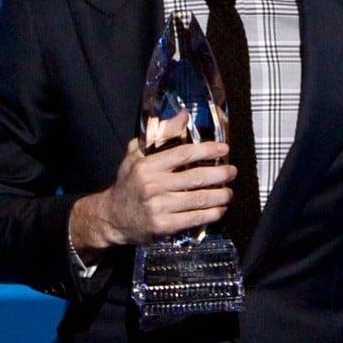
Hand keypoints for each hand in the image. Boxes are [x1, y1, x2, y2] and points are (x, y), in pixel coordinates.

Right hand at [71, 137, 235, 257]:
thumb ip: (159, 135)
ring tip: (228, 192)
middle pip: (196, 177)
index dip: (207, 150)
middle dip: (220, 174)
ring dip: (220, 195)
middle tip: (231, 172)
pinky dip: (211, 214)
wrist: (111, 218)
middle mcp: (152, 186)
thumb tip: (183, 116)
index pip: (183, 154)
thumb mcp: (135, 155)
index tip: (223, 149)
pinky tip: (219, 209)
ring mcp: (158, 207)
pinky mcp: (163, 226)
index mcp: (147, 166)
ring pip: (198, 199)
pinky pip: (194, 218)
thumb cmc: (127, 184)